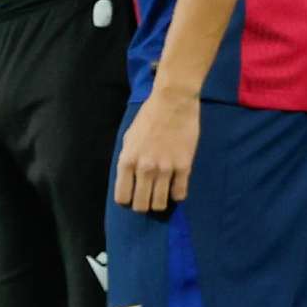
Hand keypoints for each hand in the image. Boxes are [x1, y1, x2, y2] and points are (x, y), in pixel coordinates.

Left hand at [114, 86, 200, 213]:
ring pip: (160, 203)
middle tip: (149, 197)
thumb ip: (128, 160)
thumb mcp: (129, 138)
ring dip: (160, 202)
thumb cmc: (148, 116)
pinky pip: (180, 193)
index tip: (134, 194)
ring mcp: (165, 168)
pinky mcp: (184, 165)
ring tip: (162, 194)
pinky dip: (177, 195)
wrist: (173, 101)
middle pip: (141, 205)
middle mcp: (144, 169)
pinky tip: (176, 187)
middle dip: (143, 205)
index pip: (123, 198)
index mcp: (127, 162)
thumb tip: (131, 178)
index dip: (128, 199)